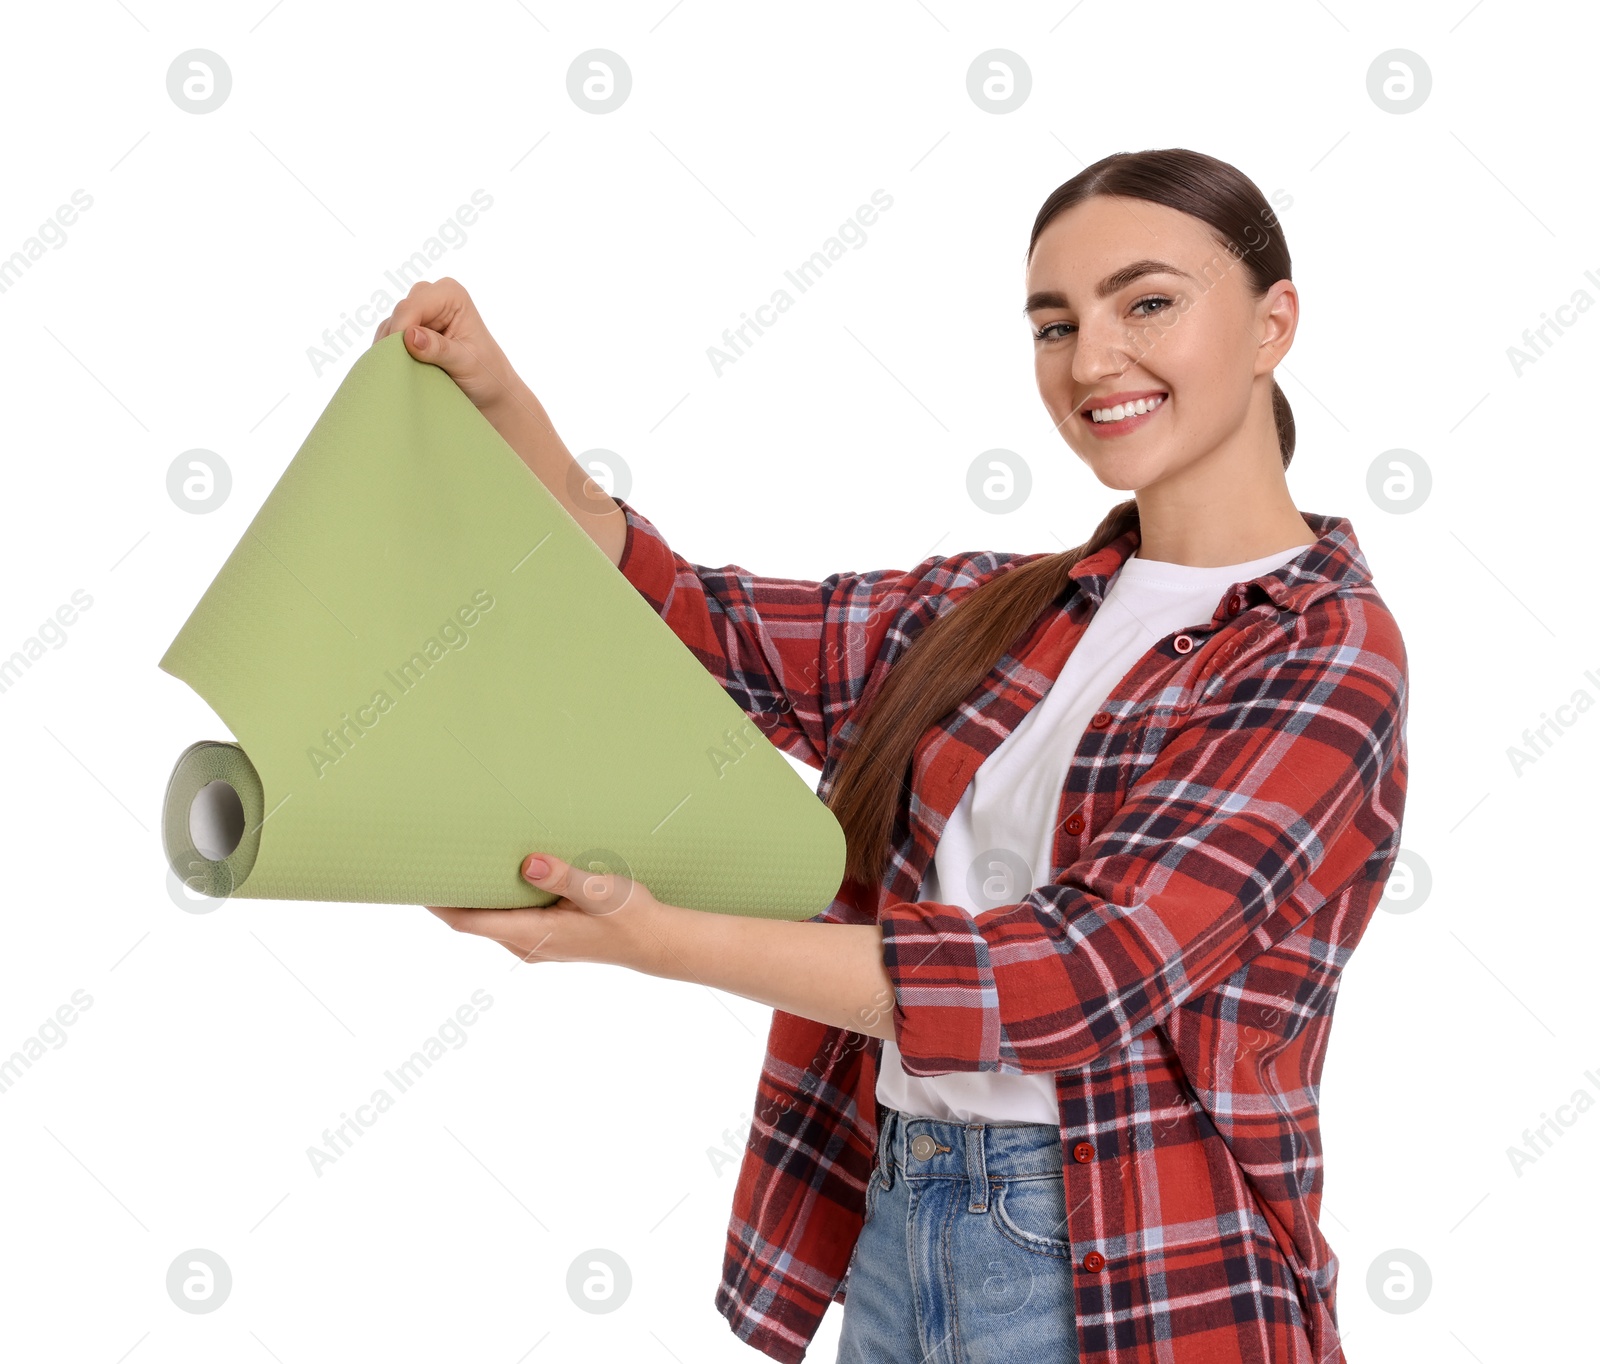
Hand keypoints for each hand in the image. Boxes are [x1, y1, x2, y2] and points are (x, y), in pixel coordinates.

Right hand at [373, 277, 526, 421]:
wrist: (490, 388)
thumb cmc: (486, 373)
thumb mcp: (466, 363)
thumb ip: (439, 349)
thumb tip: (410, 336)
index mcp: (450, 295)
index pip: (412, 306)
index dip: (400, 331)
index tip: (398, 359)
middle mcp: (432, 296)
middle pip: (399, 314)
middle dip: (396, 341)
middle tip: (399, 370)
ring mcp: (419, 312)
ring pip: (390, 326)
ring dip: (392, 350)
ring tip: (402, 374)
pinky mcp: (410, 328)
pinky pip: (388, 338)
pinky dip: (390, 354)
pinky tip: (398, 371)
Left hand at [427, 853, 673, 972]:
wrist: (657, 943)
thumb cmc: (629, 916)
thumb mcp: (598, 892)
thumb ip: (562, 877)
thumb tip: (528, 863)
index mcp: (532, 935)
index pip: (469, 922)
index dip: (438, 905)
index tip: (416, 883)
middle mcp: (527, 947)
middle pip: (473, 924)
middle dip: (451, 899)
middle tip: (433, 865)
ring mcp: (538, 948)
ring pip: (491, 925)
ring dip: (474, 903)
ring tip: (461, 870)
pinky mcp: (550, 943)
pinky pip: (509, 925)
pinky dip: (496, 906)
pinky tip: (503, 885)